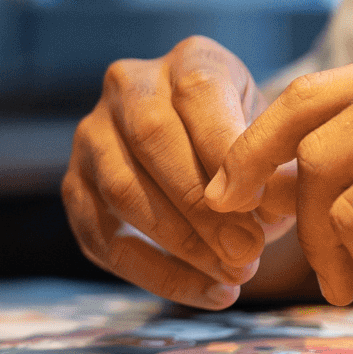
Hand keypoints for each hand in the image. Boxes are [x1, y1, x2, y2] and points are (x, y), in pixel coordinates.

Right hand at [63, 37, 287, 308]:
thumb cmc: (249, 144)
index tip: (259, 205)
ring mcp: (92, 136)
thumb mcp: (273, 138)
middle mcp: (128, 87)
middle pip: (152, 140)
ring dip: (181, 243)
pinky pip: (103, 238)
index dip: (224, 150)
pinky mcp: (74, 187)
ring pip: (121, 189)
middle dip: (201, 206)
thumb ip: (278, 168)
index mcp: (188, 60)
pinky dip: (157, 274)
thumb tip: (274, 211)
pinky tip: (207, 293)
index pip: (197, 94)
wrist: (208, 151)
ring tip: (233, 274)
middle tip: (247, 252)